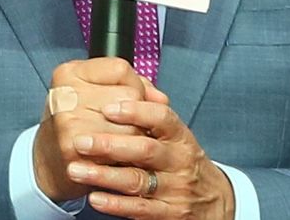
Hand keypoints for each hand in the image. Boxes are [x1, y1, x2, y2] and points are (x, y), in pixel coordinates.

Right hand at [33, 58, 157, 201]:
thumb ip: (132, 86)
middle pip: (130, 97)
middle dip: (137, 114)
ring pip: (132, 127)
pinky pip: (121, 153)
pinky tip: (117, 160)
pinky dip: (127, 159)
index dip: (134, 85)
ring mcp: (68, 123)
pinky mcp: (75, 151)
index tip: (126, 99)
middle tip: (125, 126)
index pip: (121, 69)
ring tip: (122, 143)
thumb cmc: (77, 122)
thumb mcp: (95, 92)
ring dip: (135, 139)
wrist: (48, 162)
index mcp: (68, 73)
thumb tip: (161, 100)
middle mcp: (65, 95)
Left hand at [67, 98, 235, 219]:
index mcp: (180, 137)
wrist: (213, 203)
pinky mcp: (168, 214)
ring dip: (104, 175)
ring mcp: (175, 189)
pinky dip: (116, 204)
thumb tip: (132, 83)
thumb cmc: (183, 162)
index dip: (136, 112)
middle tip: (81, 141)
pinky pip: (140, 209)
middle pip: (145, 150)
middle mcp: (179, 161)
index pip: (162, 118)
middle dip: (110, 144)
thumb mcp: (176, 137)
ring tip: (76, 170)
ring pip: (137, 180)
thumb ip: (153, 113)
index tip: (108, 108)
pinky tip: (95, 198)